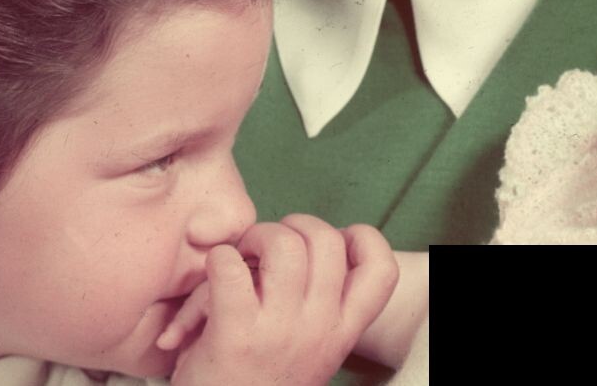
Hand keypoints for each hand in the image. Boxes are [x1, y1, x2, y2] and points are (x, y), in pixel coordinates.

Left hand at [166, 215, 397, 385]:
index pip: (382, 268)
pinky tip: (213, 277)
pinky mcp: (236, 334)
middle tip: (269, 246)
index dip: (360, 239)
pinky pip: (228, 265)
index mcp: (342, 332)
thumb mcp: (309, 348)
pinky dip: (217, 259)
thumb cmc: (257, 379)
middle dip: (294, 225)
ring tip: (241, 256)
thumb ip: (318, 305)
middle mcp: (320, 330)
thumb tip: (307, 246)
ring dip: (255, 236)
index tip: (329, 245)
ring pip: (283, 243)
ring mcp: (280, 331)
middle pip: (327, 240)